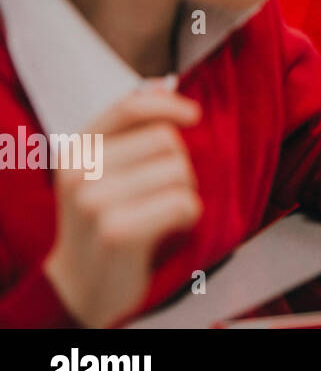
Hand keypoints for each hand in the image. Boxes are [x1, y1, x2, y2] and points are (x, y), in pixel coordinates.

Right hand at [43, 88, 202, 327]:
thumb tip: (163, 85)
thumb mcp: (102, 171)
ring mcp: (94, 203)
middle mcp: (79, 173)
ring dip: (186, 193)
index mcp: (76, 151)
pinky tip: (171, 228)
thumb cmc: (104, 221)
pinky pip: (184, 203)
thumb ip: (129, 131)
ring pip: (179, 172)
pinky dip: (189, 216)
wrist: (81, 285)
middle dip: (181, 166)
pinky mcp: (117, 231)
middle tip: (165, 192)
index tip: (194, 115)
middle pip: (166, 141)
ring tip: (164, 212)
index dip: (169, 104)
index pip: (129, 107)